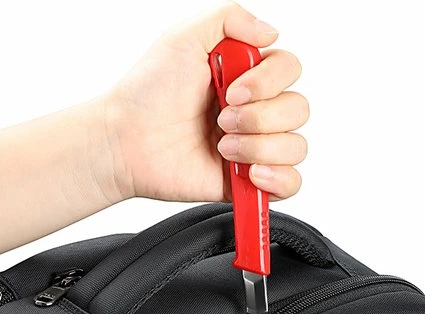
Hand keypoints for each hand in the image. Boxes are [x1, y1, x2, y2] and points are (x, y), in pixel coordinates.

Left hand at [102, 2, 308, 202]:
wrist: (126, 142)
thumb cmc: (147, 94)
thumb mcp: (183, 37)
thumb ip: (230, 18)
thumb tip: (271, 32)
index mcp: (246, 78)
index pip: (290, 71)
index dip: (268, 82)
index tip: (231, 90)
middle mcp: (254, 111)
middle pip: (298, 110)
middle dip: (259, 117)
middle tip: (221, 120)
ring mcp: (253, 147)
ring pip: (296, 147)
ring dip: (259, 147)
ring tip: (222, 147)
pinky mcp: (246, 182)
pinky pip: (290, 183)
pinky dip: (277, 179)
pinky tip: (248, 173)